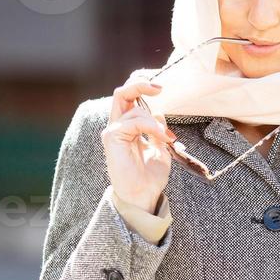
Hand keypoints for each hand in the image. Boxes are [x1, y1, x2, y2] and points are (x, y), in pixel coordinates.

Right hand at [101, 75, 175, 213]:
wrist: (143, 195)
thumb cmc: (150, 176)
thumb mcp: (160, 148)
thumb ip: (158, 130)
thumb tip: (159, 114)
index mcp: (127, 127)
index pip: (129, 97)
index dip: (143, 88)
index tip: (161, 89)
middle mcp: (117, 126)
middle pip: (122, 93)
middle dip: (140, 84)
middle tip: (160, 87)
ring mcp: (113, 131)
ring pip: (132, 107)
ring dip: (155, 121)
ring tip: (167, 138)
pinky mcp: (112, 137)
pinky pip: (133, 120)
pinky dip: (151, 126)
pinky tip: (161, 138)